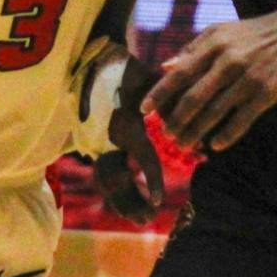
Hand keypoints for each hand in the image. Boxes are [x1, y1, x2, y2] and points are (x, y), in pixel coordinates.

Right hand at [93, 67, 164, 222]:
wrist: (86, 57)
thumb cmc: (122, 67)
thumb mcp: (147, 82)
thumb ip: (167, 103)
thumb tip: (190, 126)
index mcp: (122, 124)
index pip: (141, 156)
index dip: (152, 178)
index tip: (161, 200)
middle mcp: (105, 137)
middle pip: (114, 179)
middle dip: (131, 201)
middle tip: (148, 218)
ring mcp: (94, 141)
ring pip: (106, 180)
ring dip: (123, 200)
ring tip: (141, 217)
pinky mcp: (90, 142)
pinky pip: (103, 172)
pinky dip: (117, 188)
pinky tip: (132, 200)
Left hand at [143, 12, 276, 151]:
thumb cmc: (251, 33)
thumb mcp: (219, 31)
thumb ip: (192, 49)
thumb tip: (165, 68)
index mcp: (213, 45)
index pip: (180, 73)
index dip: (160, 93)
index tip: (144, 110)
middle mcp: (228, 62)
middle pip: (194, 97)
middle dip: (177, 120)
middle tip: (166, 135)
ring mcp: (247, 79)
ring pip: (215, 112)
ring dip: (197, 132)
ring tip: (184, 145)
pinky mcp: (266, 93)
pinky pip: (242, 120)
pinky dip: (227, 135)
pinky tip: (215, 145)